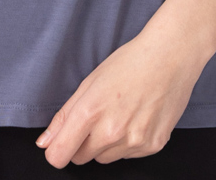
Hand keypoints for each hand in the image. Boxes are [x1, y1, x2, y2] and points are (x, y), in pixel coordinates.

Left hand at [34, 27, 205, 167]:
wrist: (171, 57)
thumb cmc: (129, 63)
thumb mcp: (90, 82)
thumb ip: (64, 116)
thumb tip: (44, 144)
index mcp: (91, 111)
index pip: (60, 155)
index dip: (56, 151)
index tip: (60, 143)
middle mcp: (112, 131)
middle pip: (81, 158)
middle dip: (83, 143)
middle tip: (97, 116)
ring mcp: (134, 141)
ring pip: (105, 158)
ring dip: (106, 144)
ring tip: (120, 113)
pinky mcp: (153, 146)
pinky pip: (128, 156)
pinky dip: (128, 143)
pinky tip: (137, 117)